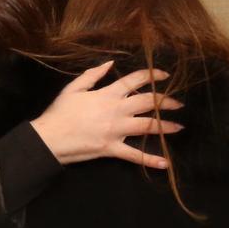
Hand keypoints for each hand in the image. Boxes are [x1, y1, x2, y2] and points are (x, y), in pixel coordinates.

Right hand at [29, 63, 183, 168]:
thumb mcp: (73, 88)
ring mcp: (116, 130)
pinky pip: (135, 155)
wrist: (49, 138)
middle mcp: (117, 110)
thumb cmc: (59, 112)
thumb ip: (93, 75)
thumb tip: (109, 63)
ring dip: (166, 126)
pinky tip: (166, 164)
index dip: (153, 74)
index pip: (135, 80)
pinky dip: (151, 160)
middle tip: (178, 103)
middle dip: (166, 101)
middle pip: (148, 102)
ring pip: (148, 126)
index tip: (164, 74)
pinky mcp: (112, 148)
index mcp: (108, 94)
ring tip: (179, 127)